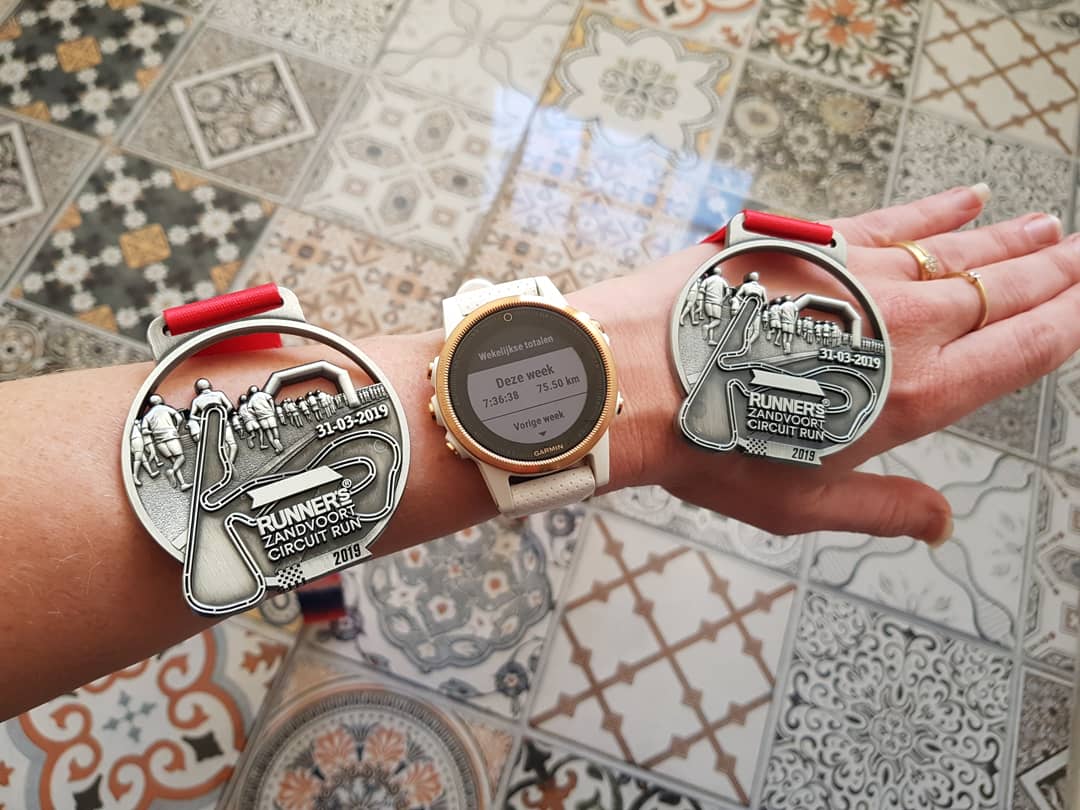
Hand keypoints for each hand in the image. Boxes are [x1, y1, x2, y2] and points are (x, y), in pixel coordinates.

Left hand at [605, 187, 1077, 543]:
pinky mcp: (815, 243)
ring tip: (1051, 227)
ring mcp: (861, 276)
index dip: (1069, 322)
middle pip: (1001, 292)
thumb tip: (940, 524)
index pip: (1021, 351)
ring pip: (960, 250)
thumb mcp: (802, 505)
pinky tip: (966, 197)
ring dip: (1010, 240)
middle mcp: (904, 326)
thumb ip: (882, 510)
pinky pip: (896, 218)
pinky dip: (938, 208)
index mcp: (913, 394)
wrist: (637, 377)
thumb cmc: (713, 447)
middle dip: (1052, 274)